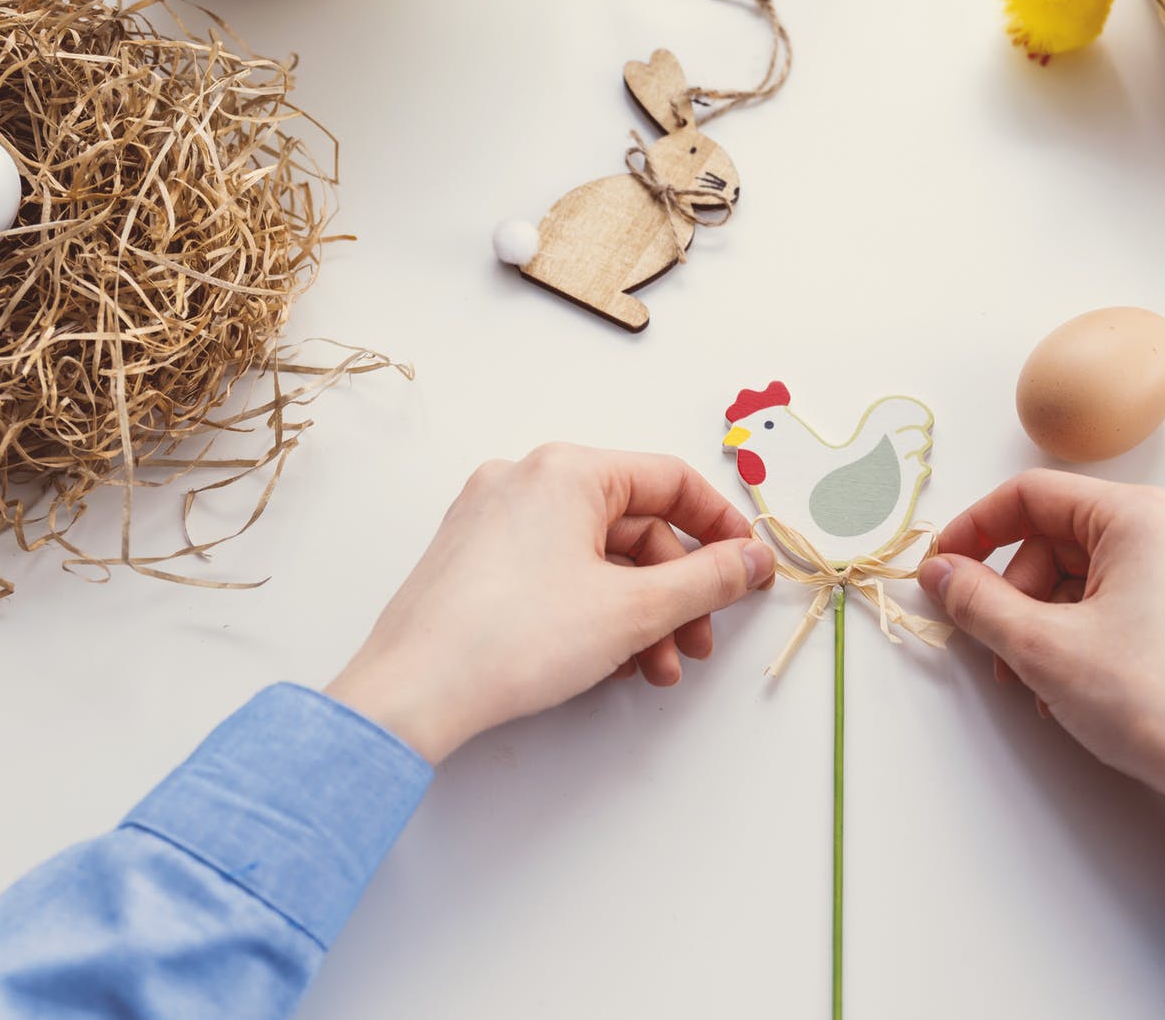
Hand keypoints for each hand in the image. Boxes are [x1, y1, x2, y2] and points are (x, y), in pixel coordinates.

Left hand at [325, 445, 774, 763]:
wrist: (413, 694)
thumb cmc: (514, 640)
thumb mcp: (635, 610)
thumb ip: (708, 580)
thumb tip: (752, 560)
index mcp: (567, 470)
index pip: (670, 480)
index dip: (721, 527)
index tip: (747, 569)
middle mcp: (525, 480)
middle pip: (634, 525)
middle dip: (676, 592)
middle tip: (698, 642)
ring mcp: (492, 519)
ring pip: (595, 557)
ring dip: (639, 613)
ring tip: (654, 670)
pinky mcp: (473, 560)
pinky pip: (556, 572)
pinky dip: (593, 611)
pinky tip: (609, 663)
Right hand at [918, 470, 1164, 826]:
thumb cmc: (1155, 703)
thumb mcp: (1041, 647)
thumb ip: (977, 601)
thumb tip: (940, 572)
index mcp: (1143, 516)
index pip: (1034, 495)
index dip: (975, 529)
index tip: (942, 568)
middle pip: (1059, 539)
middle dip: (1015, 595)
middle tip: (996, 647)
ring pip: (1088, 577)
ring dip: (1045, 624)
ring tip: (1036, 684)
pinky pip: (1122, 602)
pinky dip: (1084, 636)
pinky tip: (1072, 689)